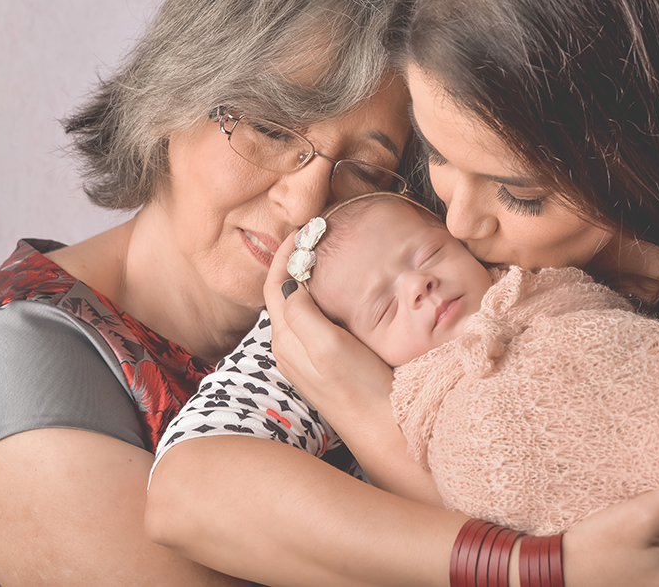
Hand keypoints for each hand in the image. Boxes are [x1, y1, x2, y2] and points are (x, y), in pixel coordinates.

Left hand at [263, 231, 393, 423]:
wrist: (384, 427)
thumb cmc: (359, 388)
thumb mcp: (328, 347)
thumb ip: (302, 315)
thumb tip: (289, 283)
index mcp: (286, 340)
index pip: (274, 285)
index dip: (285, 253)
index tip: (304, 229)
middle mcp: (290, 348)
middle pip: (281, 294)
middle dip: (293, 262)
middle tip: (315, 236)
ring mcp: (306, 358)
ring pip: (296, 308)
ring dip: (305, 280)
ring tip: (324, 256)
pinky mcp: (324, 364)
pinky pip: (312, 322)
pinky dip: (318, 299)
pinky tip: (338, 294)